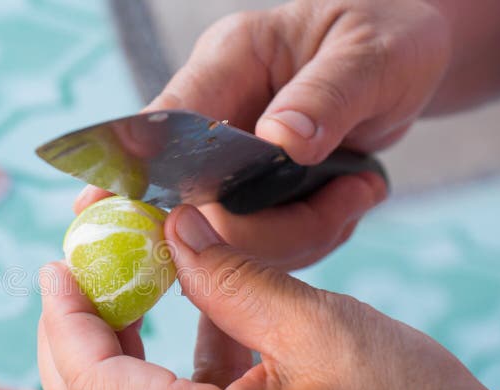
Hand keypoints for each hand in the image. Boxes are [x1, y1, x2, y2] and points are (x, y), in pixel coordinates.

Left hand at [38, 205, 499, 389]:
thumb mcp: (322, 330)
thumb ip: (231, 277)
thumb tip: (171, 232)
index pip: (92, 380)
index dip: (66, 316)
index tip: (58, 265)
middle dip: (68, 339)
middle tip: (74, 278)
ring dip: (107, 360)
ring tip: (124, 294)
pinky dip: (154, 387)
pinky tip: (186, 334)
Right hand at [75, 0, 462, 269]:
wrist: (403, 58)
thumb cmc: (385, 36)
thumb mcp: (368, 57)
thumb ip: (325, 98)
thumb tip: (280, 142)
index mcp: (230, 62)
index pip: (167, 118)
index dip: (133, 168)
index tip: (96, 208)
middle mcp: (220, 113)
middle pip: (198, 198)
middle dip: (265, 226)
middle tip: (348, 202)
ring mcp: (234, 160)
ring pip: (233, 232)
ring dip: (300, 233)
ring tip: (361, 190)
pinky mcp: (256, 193)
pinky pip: (266, 243)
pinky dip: (311, 236)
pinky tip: (352, 199)